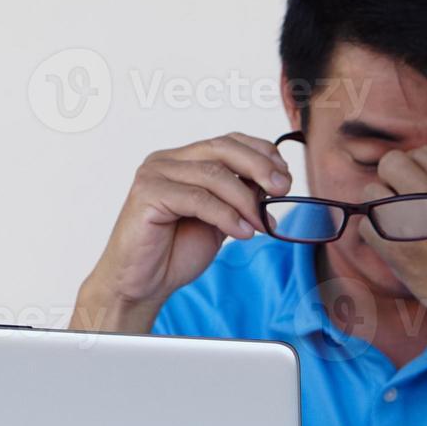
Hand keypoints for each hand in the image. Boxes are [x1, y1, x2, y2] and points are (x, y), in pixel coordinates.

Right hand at [75, 133, 291, 331]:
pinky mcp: (147, 193)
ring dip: (245, 199)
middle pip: (222, 148)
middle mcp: (166, 160)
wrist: (142, 284)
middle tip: (283, 188)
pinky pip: (198, 198)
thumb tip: (273, 182)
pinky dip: (226, 215)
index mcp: (182, 160)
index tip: (285, 175)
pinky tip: (242, 232)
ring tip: (261, 223)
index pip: (227, 141)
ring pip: (213, 174)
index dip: (260, 152)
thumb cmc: (174, 252)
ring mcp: (154, 174)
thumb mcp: (219, 219)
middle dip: (259, 167)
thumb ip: (238, 197)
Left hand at [359, 142, 426, 322]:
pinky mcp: (394, 250)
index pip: (422, 152)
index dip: (421, 167)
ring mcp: (410, 223)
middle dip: (394, 177)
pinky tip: (393, 241)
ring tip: (397, 220)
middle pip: (390, 163)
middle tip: (404, 197)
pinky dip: (374, 231)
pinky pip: (366, 225)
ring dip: (380, 203)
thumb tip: (423, 161)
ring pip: (371, 192)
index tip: (425, 185)